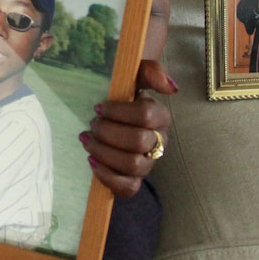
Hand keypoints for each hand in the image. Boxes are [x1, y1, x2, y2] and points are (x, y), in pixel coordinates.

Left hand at [81, 58, 176, 197]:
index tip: (99, 107)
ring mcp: (148, 163)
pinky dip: (108, 177)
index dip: (119, 112)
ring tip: (86, 140)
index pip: (146, 115)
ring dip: (104, 153)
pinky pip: (128, 188)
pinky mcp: (134, 179)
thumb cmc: (124, 91)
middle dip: (109, 133)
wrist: (112, 110)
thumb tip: (171, 88)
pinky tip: (92, 161)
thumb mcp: (136, 72)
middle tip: (91, 124)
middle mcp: (158, 141)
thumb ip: (153, 71)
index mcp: (160, 116)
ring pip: (133, 166)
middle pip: (139, 142)